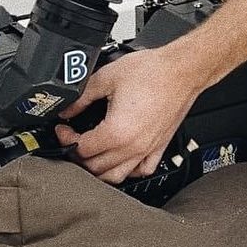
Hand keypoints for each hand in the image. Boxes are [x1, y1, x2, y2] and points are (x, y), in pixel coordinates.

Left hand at [54, 47, 200, 183]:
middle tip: (74, 139)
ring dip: (98, 170)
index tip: (63, 129)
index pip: (81, 149)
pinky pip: (141, 171)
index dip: (66, 140)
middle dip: (78, 156)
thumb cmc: (153, 71)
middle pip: (95, 168)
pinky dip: (128, 170)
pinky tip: (121, 158)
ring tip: (91, 154)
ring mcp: (147, 150)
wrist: (182, 70)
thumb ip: (82, 96)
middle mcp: (132, 147)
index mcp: (116, 132)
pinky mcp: (159, 147)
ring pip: (116, 176)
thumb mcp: (107, 77)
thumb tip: (68, 109)